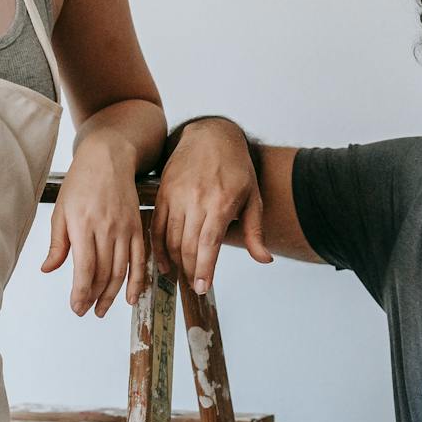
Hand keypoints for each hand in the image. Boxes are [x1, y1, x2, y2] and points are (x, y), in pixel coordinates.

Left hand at [41, 134, 144, 316]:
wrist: (108, 157)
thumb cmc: (81, 181)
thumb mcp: (61, 210)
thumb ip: (57, 243)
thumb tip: (48, 269)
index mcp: (84, 225)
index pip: (85, 269)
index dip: (81, 293)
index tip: (76, 307)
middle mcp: (106, 229)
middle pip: (104, 274)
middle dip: (94, 297)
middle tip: (86, 311)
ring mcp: (124, 229)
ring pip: (121, 271)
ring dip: (112, 294)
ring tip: (102, 309)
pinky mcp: (137, 228)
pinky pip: (139, 260)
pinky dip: (137, 281)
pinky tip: (131, 297)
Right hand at [151, 118, 271, 293]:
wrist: (211, 135)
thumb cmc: (236, 167)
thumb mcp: (253, 197)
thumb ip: (256, 231)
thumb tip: (264, 259)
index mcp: (221, 203)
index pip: (208, 244)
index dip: (203, 269)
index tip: (202, 287)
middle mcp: (196, 200)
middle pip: (187, 246)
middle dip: (190, 270)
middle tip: (194, 284)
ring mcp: (177, 195)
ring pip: (170, 238)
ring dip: (174, 261)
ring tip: (182, 274)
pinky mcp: (163, 192)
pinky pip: (157, 226)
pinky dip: (158, 247)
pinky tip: (163, 261)